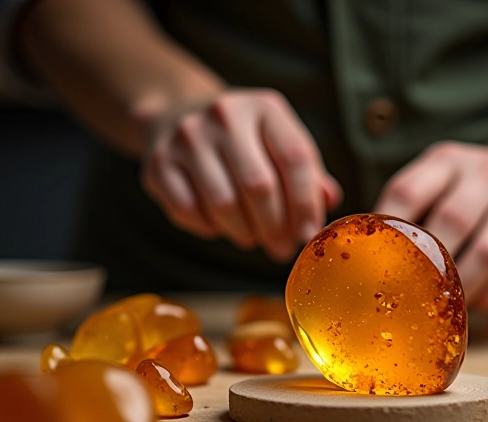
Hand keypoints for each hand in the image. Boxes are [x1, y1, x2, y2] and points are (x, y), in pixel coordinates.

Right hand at [140, 89, 340, 260]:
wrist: (176, 114)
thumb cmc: (243, 139)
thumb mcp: (278, 141)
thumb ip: (308, 173)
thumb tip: (329, 203)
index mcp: (265, 107)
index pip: (295, 159)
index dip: (305, 204)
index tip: (308, 235)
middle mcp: (224, 114)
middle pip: (259, 186)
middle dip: (275, 227)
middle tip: (281, 249)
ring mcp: (187, 136)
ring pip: (224, 204)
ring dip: (244, 232)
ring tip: (252, 237)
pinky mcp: (159, 162)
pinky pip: (189, 211)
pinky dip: (210, 229)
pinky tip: (219, 225)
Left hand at [375, 142, 487, 309]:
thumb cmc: (468, 190)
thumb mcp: (437, 177)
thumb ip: (404, 206)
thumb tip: (355, 250)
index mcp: (449, 161)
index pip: (409, 191)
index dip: (387, 228)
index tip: (372, 259)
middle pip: (452, 222)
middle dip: (427, 263)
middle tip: (408, 292)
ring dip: (462, 286)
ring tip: (444, 305)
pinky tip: (477, 302)